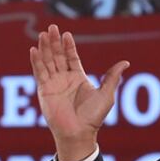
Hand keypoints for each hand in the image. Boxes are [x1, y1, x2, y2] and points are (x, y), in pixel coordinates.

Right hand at [29, 24, 127, 160]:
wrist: (79, 133)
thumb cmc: (93, 117)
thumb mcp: (106, 94)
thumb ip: (112, 77)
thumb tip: (126, 62)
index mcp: (78, 78)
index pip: (71, 57)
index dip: (68, 46)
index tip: (66, 34)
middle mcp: (64, 79)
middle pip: (58, 56)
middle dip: (55, 42)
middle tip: (52, 27)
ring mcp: (54, 84)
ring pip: (48, 61)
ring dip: (45, 48)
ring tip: (44, 34)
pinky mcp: (44, 91)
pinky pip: (39, 73)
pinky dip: (36, 61)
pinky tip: (34, 50)